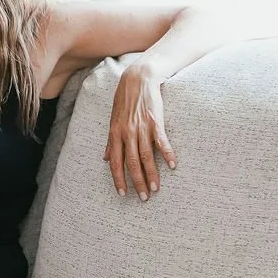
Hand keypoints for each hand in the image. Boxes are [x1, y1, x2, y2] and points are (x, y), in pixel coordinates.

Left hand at [103, 63, 175, 200]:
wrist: (138, 79)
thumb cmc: (124, 101)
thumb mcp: (113, 121)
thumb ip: (111, 142)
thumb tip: (105, 158)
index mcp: (116, 134)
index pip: (116, 162)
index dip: (118, 179)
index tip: (122, 193)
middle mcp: (127, 133)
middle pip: (132, 163)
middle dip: (137, 182)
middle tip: (143, 197)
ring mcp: (142, 128)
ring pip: (146, 156)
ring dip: (151, 174)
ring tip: (155, 189)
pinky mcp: (156, 121)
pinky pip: (161, 142)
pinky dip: (167, 154)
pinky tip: (172, 166)